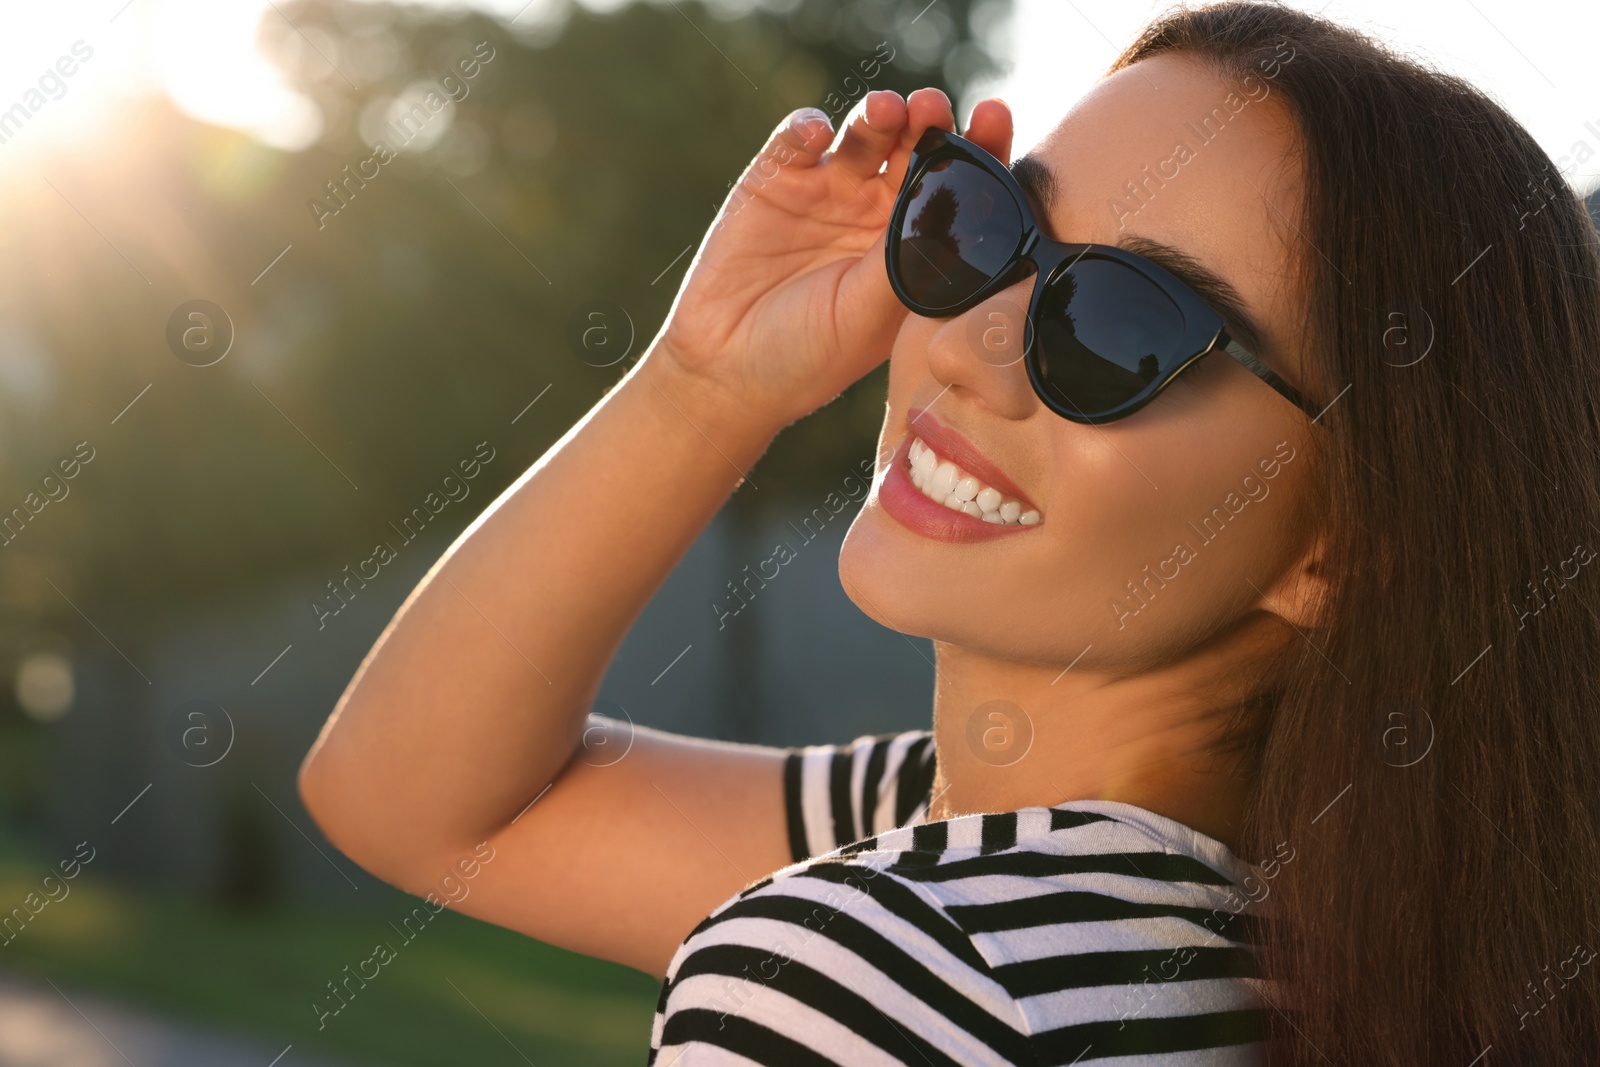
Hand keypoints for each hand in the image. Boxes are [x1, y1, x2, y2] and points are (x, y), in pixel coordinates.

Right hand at [650, 89, 1015, 433]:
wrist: (727, 371)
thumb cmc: (810, 358)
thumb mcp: (870, 316)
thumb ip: (904, 259)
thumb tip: (945, 207)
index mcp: (913, 245)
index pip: (958, 187)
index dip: (980, 149)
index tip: (993, 117)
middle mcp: (876, 212)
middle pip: (915, 148)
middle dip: (929, 122)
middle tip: (933, 109)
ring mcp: (826, 192)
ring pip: (863, 135)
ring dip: (878, 115)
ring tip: (884, 111)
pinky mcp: (775, 180)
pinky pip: (796, 139)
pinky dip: (807, 127)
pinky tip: (816, 133)